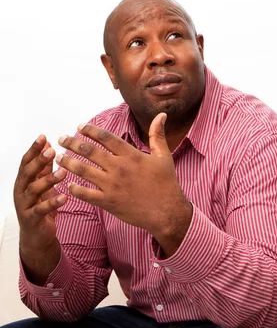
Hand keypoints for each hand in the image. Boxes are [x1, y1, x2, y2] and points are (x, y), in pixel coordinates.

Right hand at [13, 136, 67, 250]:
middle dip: (39, 161)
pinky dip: (53, 203)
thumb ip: (44, 169)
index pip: (26, 162)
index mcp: (23, 181)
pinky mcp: (32, 219)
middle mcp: (20, 191)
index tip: (43, 137)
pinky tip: (65, 197)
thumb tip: (49, 147)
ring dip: (49, 180)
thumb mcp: (43, 185)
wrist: (36, 235)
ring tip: (64, 172)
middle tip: (52, 151)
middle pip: (27, 173)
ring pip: (34, 190)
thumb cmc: (40, 206)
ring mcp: (24, 205)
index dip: (33, 150)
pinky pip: (42, 209)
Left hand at [56, 113, 190, 233]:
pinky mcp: (108, 201)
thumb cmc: (166, 183)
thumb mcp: (163, 156)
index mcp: (131, 155)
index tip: (79, 127)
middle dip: (72, 143)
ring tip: (58, 158)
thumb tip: (161, 115)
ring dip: (68, 162)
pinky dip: (74, 188)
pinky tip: (68, 184)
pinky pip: (85, 194)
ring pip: (83, 170)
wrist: (167, 212)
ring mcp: (112, 185)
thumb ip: (157, 135)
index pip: (106, 137)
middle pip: (89, 151)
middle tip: (62, 139)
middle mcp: (119, 168)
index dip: (90, 130)